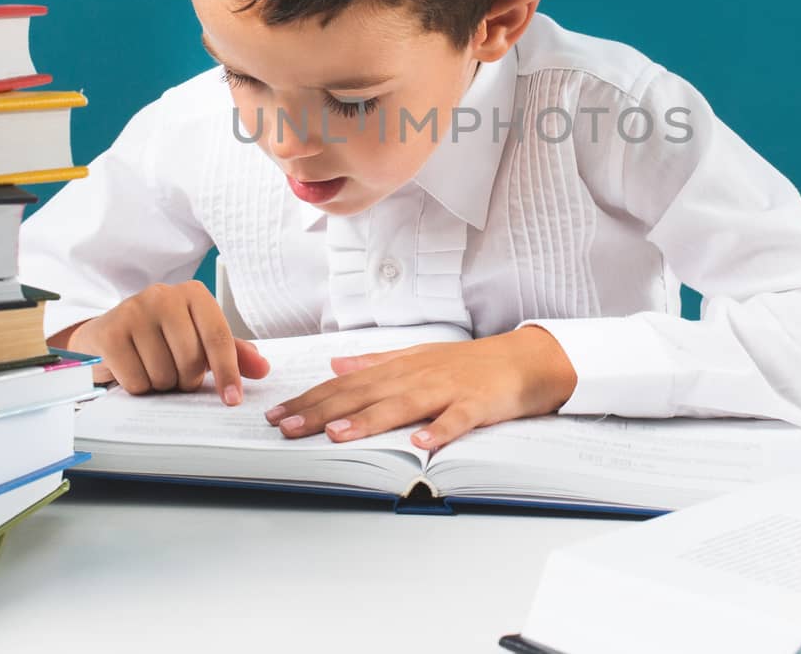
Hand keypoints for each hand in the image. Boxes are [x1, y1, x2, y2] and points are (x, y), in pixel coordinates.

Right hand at [61, 281, 269, 403]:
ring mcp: (134, 310)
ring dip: (162, 384)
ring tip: (154, 368)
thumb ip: (231, 352)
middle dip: (187, 379)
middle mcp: (164, 296)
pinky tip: (134, 370)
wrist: (110, 332)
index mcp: (194, 294)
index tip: (233, 399)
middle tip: (177, 373)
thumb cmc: (161, 336)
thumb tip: (263, 368)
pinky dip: (138, 387)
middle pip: (191, 360)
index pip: (219, 337)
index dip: (228, 372)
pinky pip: (136, 380)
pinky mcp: (110, 332)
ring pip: (164, 373)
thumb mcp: (198, 338)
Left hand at [263, 326, 576, 449]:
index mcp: (399, 368)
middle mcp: (416, 376)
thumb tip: (335, 365)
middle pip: (363, 395)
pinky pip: (456, 420)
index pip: (346, 384)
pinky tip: (420, 444)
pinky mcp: (476, 405)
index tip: (278, 413)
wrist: (522, 360)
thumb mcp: (417, 357)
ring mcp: (447, 390)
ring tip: (337, 434)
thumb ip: (375, 362)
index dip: (311, 399)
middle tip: (287, 427)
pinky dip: (439, 430)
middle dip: (323, 411)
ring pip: (401, 406)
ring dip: (368, 420)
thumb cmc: (468, 363)